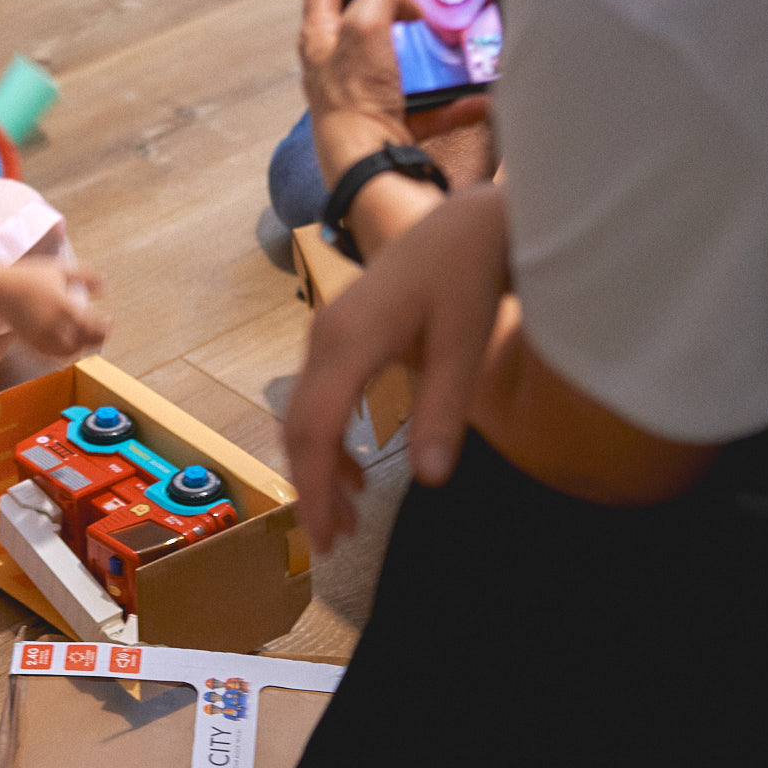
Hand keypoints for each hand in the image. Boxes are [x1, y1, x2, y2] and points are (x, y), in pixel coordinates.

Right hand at [0, 261, 110, 356]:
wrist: (0, 290)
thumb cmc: (30, 276)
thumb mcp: (60, 269)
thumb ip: (85, 276)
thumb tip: (105, 288)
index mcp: (61, 305)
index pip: (91, 324)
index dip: (105, 326)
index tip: (109, 319)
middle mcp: (52, 323)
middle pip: (83, 341)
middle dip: (98, 338)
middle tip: (104, 331)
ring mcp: (41, 336)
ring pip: (69, 351)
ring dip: (83, 347)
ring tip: (88, 337)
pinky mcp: (32, 343)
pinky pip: (53, 355)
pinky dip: (65, 353)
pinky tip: (71, 344)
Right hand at [284, 186, 512, 550]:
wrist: (465, 222)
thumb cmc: (467, 276)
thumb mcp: (465, 344)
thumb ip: (445, 411)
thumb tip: (431, 482)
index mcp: (349, 342)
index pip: (314, 428)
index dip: (315, 488)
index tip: (326, 539)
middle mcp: (325, 338)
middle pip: (299, 427)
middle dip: (313, 489)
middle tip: (334, 545)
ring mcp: (327, 335)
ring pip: (304, 414)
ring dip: (320, 468)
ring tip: (349, 519)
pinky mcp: (339, 336)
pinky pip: (319, 398)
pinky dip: (330, 440)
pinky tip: (358, 471)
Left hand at [298, 0, 490, 186]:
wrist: (372, 167)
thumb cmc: (354, 100)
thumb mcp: (364, 26)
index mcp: (320, 36)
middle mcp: (337, 65)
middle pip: (368, 19)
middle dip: (398, 4)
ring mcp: (365, 93)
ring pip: (402, 61)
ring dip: (432, 52)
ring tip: (456, 34)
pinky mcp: (392, 122)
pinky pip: (431, 105)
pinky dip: (455, 101)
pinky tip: (480, 97)